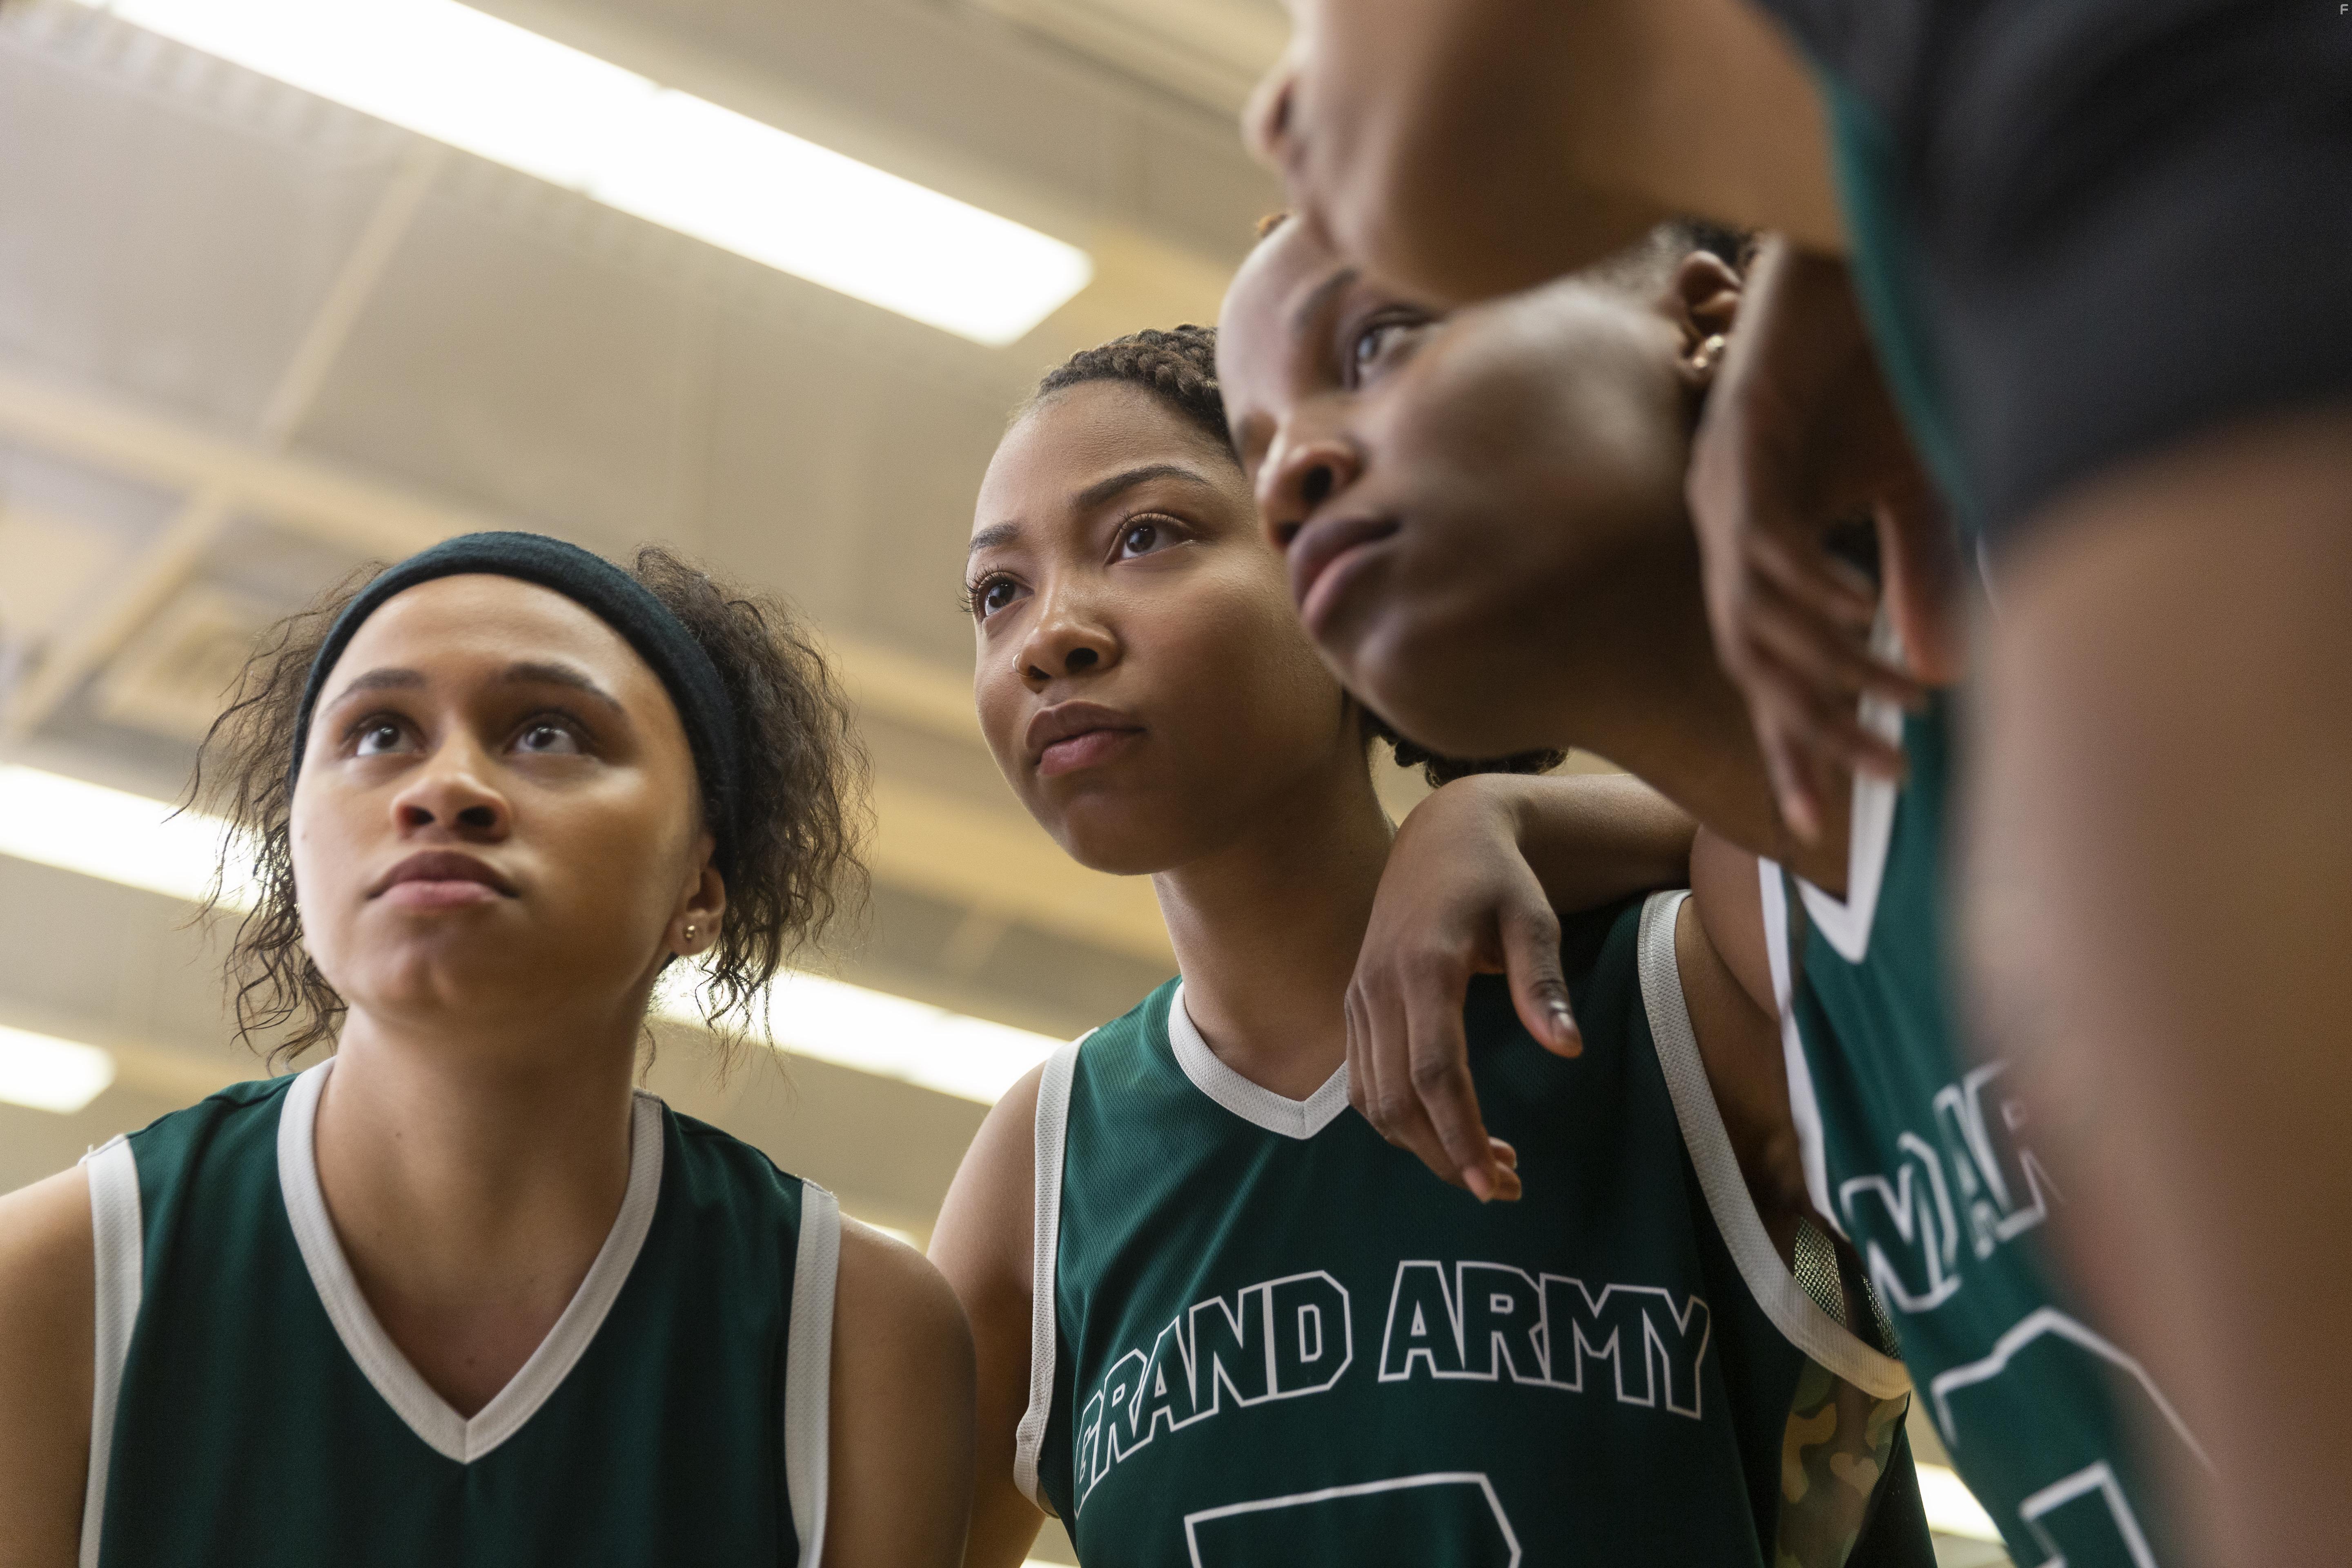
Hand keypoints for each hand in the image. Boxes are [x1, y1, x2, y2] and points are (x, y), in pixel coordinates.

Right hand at [1347, 777, 1584, 1201]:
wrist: (1440, 837)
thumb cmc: (1497, 879)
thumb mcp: (1533, 917)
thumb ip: (1542, 982)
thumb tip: (1567, 1049)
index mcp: (1425, 966)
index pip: (1434, 1071)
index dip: (1461, 1134)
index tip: (1496, 1181)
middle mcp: (1380, 986)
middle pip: (1398, 1099)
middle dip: (1446, 1155)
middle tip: (1502, 1188)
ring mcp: (1359, 997)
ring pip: (1372, 1100)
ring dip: (1422, 1145)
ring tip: (1483, 1165)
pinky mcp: (1355, 1005)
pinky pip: (1363, 1081)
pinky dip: (1399, 1120)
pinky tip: (1446, 1130)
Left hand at [1687, 238, 1957, 841]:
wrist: (1838, 258)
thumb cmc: (1867, 369)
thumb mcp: (1899, 485)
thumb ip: (1906, 570)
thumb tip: (1935, 666)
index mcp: (1754, 546)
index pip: (1765, 668)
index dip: (1788, 744)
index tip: (1812, 823)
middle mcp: (1724, 528)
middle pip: (1755, 663)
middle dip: (1813, 731)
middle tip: (1881, 781)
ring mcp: (1721, 485)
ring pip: (1760, 613)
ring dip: (1833, 665)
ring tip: (1901, 705)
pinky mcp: (1736, 433)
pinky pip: (1761, 531)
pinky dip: (1808, 579)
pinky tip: (1854, 616)